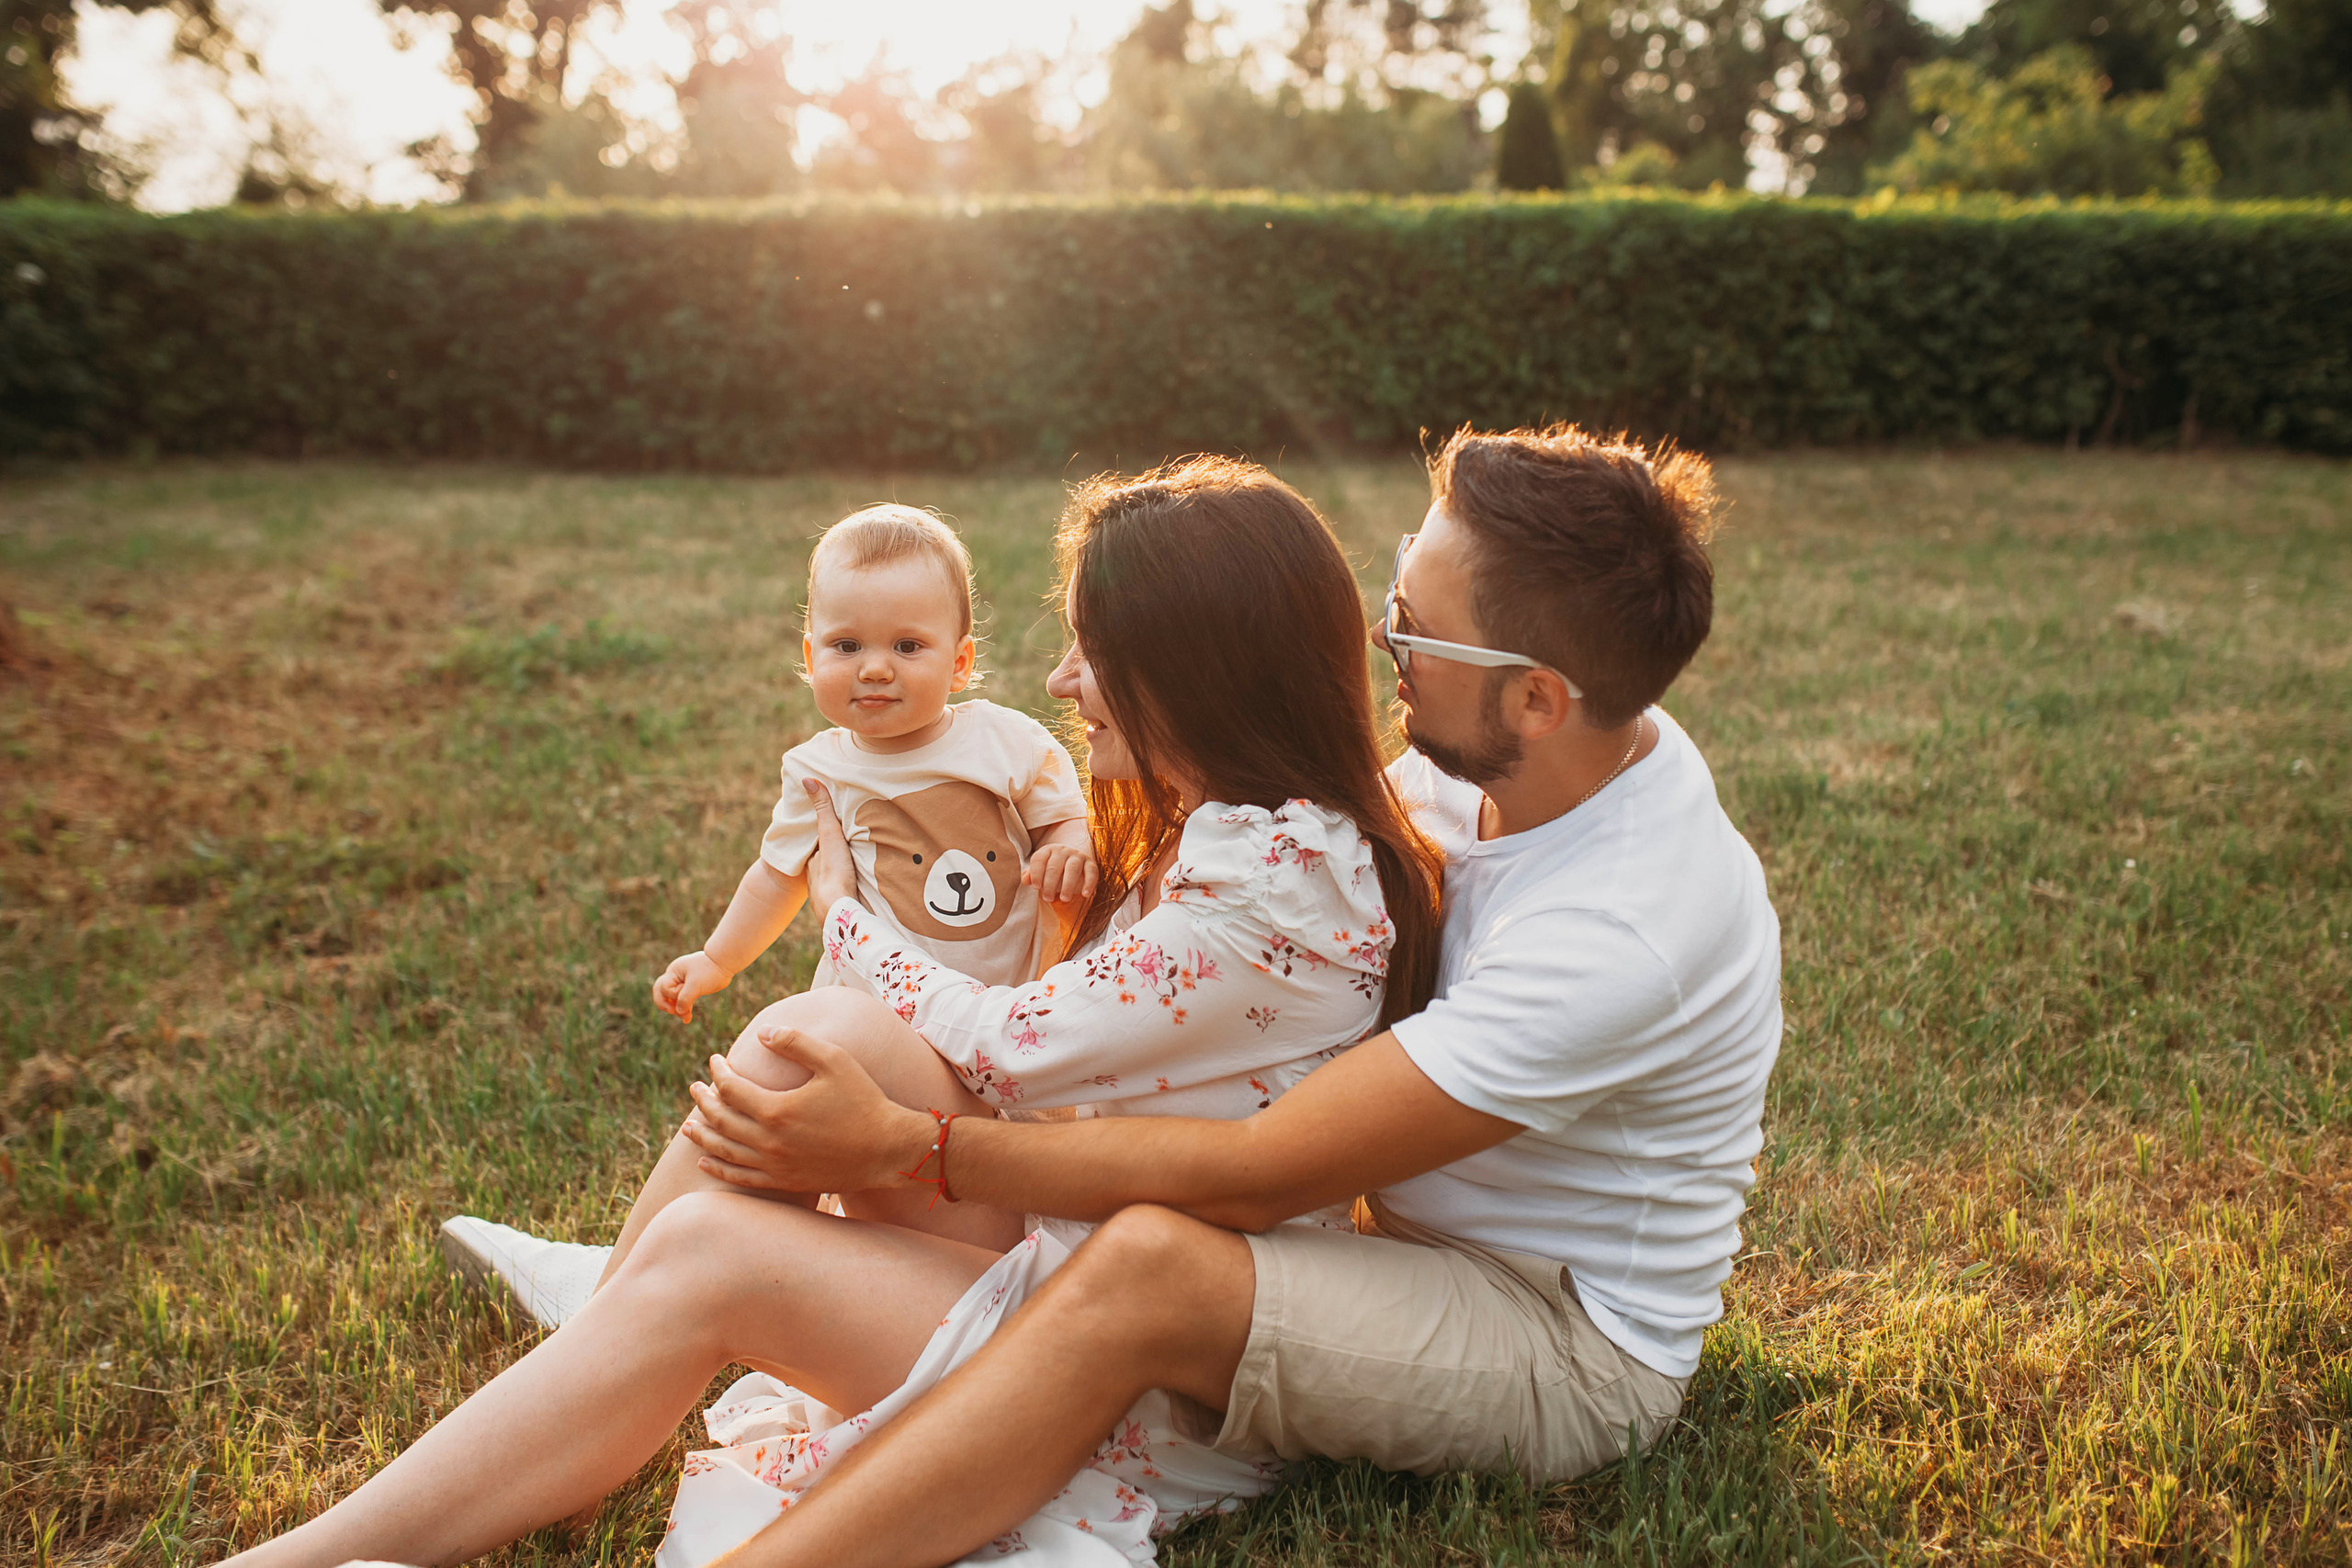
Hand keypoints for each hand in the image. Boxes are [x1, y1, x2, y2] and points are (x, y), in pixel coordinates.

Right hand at [653, 950, 731, 1022]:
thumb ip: (685, 998)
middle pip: (661, 992)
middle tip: (672, 1012)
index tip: (684, 992)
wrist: (724, 964)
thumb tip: (678, 1011)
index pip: (663, 987)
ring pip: (673, 999)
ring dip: (678, 1009)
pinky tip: (687, 1019)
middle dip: (665, 1004)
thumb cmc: (709, 971)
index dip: (672, 994)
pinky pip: (684, 1000)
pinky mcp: (692, 989)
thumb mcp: (696, 985)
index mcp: (673, 972)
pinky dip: (685, 1009)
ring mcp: (683, 983)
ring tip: (686, 1018)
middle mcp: (675, 977)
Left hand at [680, 1026, 934, 1194]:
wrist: (887, 1149)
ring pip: (725, 1151)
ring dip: (703, 1135)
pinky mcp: (784, 1182)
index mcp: (776, 1110)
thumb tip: (762, 1033)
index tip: (715, 1060)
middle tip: (695, 1088)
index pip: (731, 1089)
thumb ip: (795, 1043)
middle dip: (704, 1101)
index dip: (718, 1072)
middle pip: (722, 1120)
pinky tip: (706, 1160)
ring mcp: (775, 1166)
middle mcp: (769, 1141)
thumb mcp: (834, 1060)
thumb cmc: (863, 1100)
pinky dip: (719, 1168)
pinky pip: (741, 1178)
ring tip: (688, 1125)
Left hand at [802, 778, 858, 911]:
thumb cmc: (833, 870)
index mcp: (812, 863)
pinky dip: (850, 894)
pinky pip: (845, 899)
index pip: (818, 848)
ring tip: (859, 872)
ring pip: (835, 885)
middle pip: (826, 867)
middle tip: (849, 854)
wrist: (839, 910)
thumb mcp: (830, 834)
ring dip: (844, 879)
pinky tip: (860, 894)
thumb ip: (823, 809)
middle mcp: (816, 882)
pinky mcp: (841, 912)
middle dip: (836, 861)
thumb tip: (807, 779)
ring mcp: (827, 899)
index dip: (825, 841)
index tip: (833, 835)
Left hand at [1024, 841, 1098, 905]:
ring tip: (1064, 899)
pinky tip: (1085, 894)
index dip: (1036, 873)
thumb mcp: (1041, 871)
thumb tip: (1026, 880)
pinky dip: (1089, 883)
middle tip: (1047, 899)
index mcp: (1047, 850)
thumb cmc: (1053, 870)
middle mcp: (1062, 851)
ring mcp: (1077, 856)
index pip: (1039, 859)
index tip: (1036, 887)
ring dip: (1068, 885)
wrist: (1074, 861)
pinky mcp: (1090, 863)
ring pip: (1072, 868)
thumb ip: (1032, 875)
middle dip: (1050, 884)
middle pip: (1054, 866)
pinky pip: (1091, 872)